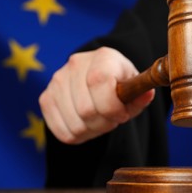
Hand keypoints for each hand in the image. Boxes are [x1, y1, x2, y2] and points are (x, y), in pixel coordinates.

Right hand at [39, 47, 154, 143]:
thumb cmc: (121, 85)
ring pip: (74, 124)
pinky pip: (61, 131)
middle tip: (112, 119)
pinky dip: (78, 135)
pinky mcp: (46, 97)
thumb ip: (141, 95)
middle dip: (105, 123)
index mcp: (103, 57)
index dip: (113, 106)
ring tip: (101, 120)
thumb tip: (145, 95)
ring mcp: (57, 80)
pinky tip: (87, 124)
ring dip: (92, 131)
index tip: (123, 114)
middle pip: (86, 109)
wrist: (99, 78)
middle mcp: (76, 64)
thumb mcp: (136, 88)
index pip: (99, 82)